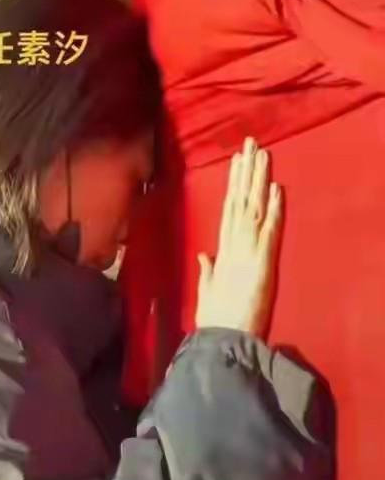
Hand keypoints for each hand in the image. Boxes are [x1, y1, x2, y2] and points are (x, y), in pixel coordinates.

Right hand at [196, 137, 282, 336]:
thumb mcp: (208, 290)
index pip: (229, 210)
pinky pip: (268, 228)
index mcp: (222, 251)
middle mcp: (233, 244)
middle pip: (240, 200)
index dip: (234, 185)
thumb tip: (204, 254)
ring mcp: (247, 249)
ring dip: (257, 180)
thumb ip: (207, 270)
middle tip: (250, 144)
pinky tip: (275, 187)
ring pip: (252, 206)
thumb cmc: (215, 318)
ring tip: (261, 154)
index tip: (237, 162)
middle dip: (245, 172)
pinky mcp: (260, 260)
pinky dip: (272, 208)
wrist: (223, 335)